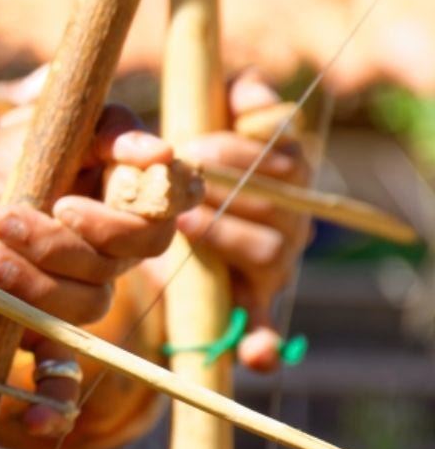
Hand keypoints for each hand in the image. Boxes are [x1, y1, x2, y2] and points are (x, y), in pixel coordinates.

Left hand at [0, 106, 179, 436]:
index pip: (166, 214)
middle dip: (62, 246)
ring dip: (36, 285)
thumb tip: (160, 151)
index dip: (125, 220)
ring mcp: (79, 295)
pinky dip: (54, 403)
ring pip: (87, 305)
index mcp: (126, 201)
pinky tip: (36, 420)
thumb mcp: (47, 129)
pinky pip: (64, 378)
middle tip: (8, 220)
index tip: (65, 204)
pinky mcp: (42, 330)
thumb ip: (106, 128)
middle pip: (119, 263)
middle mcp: (113, 253)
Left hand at [171, 73, 311, 370]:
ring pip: (268, 252)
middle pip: (277, 205)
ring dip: (226, 236)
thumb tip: (250, 93)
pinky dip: (263, 343)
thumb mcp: (212, 112)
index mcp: (286, 169)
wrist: (157, 213)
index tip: (193, 145)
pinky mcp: (252, 304)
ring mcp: (275, 264)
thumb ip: (238, 94)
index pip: (284, 155)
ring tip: (185, 223)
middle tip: (180, 185)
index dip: (239, 150)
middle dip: (225, 192)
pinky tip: (253, 355)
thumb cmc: (190, 155)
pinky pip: (266, 328)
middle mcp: (291, 217)